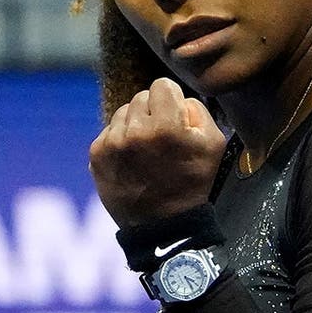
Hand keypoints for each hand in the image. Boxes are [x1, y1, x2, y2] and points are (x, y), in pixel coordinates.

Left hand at [89, 78, 225, 227]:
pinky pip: (109, 131)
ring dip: (135, 125)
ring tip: (147, 151)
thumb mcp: (214, 144)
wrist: (164, 227)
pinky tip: (133, 160)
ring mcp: (112, 143)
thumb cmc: (193, 184)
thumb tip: (177, 98)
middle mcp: (135, 131)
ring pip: (123, 113)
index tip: (176, 118)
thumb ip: (198, 110)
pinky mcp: (97, 155)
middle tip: (162, 139)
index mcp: (165, 125)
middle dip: (153, 112)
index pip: (161, 85)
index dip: (172, 99)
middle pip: (141, 97)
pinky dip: (121, 141)